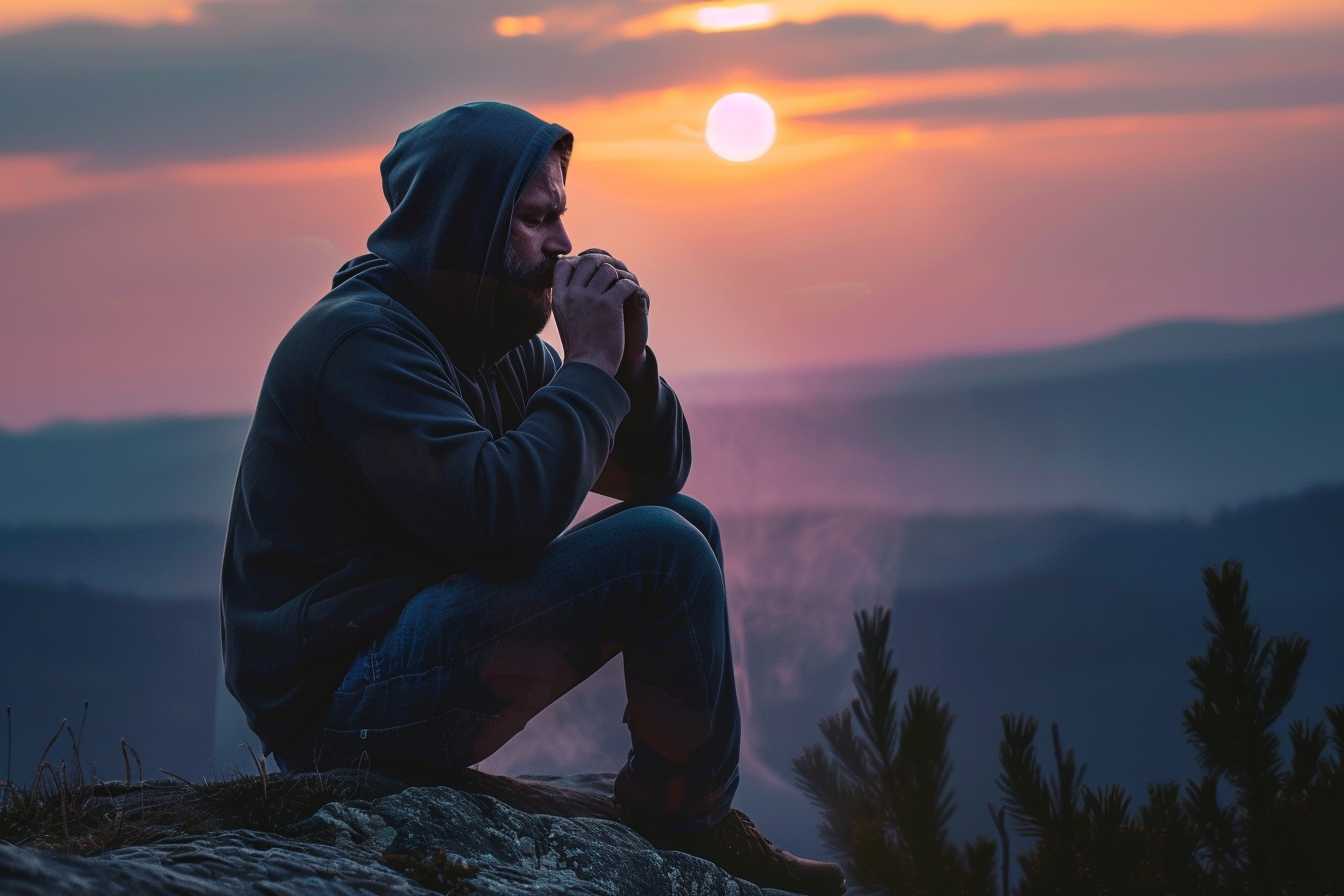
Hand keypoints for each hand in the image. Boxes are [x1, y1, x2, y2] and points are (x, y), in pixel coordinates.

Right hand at [552, 253, 640, 375]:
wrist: (588, 367)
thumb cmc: (579, 345)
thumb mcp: (564, 317)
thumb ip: (568, 298)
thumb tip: (574, 279)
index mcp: (559, 297)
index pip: (564, 264)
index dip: (579, 262)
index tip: (591, 273)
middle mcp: (573, 294)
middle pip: (588, 260)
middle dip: (602, 264)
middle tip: (612, 276)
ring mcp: (590, 298)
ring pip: (608, 269)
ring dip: (618, 276)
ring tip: (622, 288)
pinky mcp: (609, 305)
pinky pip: (624, 283)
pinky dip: (630, 286)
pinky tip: (631, 296)